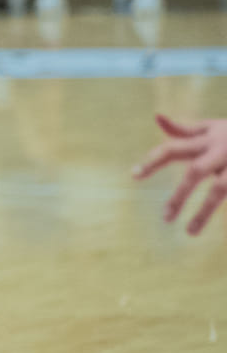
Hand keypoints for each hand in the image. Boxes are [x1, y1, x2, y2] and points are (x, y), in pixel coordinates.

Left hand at [136, 115, 226, 234]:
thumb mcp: (214, 127)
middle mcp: (222, 151)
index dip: (152, 161)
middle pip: (195, 172)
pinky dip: (222, 212)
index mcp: (208, 140)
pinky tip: (223, 235)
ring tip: (190, 233)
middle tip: (165, 217)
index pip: (173, 149)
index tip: (133, 176)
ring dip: (204, 212)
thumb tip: (156, 117)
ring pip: (220, 190)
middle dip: (179, 195)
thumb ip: (185, 129)